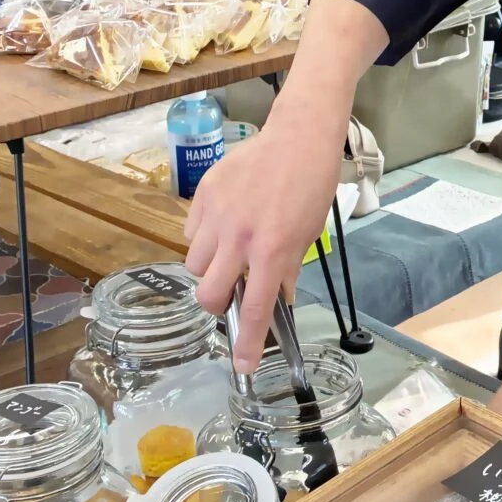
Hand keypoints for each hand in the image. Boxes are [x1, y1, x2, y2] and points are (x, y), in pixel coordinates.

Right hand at [186, 106, 342, 371]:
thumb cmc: (311, 185)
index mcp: (273, 250)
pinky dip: (204, 237)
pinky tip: (224, 224)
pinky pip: (191, 231)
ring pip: (195, 264)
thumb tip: (275, 298)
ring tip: (229, 251)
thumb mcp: (308, 234)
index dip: (249, 343)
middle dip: (217, 303)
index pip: (257, 308)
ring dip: (210, 268)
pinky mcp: (204, 194)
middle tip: (231, 294)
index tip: (243, 365)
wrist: (298, 137)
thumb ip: (286, 269)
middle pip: (209, 293)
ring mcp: (218, 214)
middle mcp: (241, 236)